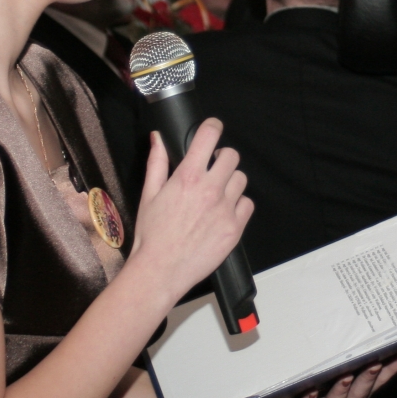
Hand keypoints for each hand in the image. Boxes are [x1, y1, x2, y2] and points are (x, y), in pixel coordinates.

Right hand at [131, 120, 253, 304]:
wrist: (161, 270)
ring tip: (216, 194)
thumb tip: (158, 139)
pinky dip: (238, 205)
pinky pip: (247, 204)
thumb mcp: (149, 195)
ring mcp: (225, 209)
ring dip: (230, 182)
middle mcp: (210, 190)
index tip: (213, 128)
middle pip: (231, 156)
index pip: (209, 136)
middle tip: (212, 168)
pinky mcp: (235, 228)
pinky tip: (223, 212)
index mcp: (187, 177)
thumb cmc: (152, 235)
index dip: (213, 127)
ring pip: (241, 179)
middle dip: (221, 158)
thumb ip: (157, 163)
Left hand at [248, 355, 396, 397]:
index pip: (376, 383)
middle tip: (374, 363)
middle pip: (359, 394)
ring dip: (341, 390)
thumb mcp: (323, 375)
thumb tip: (350, 330)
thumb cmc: (303, 390)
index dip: (390, 371)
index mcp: (351, 397)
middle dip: (367, 379)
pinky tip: (310, 392)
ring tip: (344, 376)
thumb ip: (337, 362)